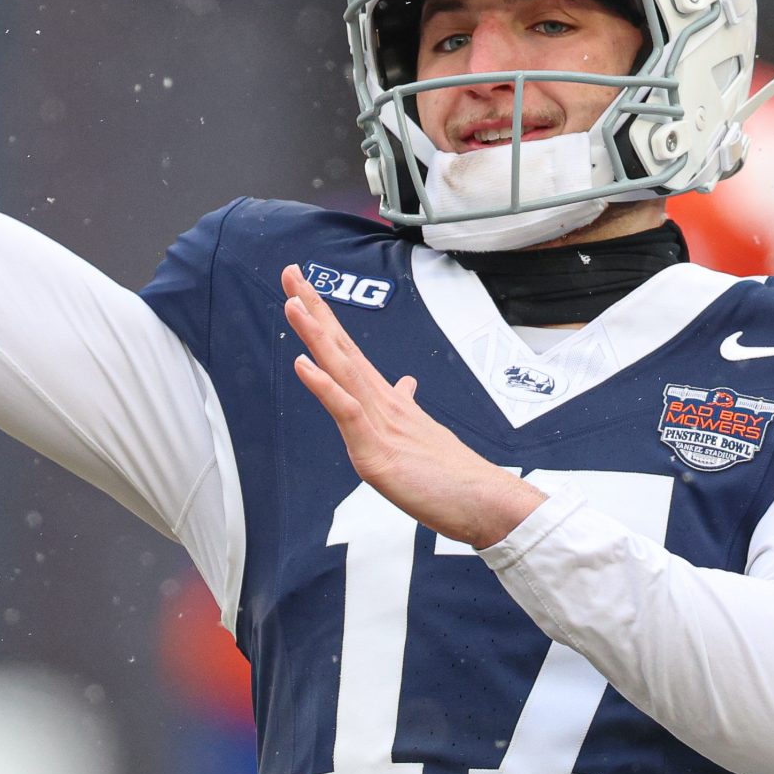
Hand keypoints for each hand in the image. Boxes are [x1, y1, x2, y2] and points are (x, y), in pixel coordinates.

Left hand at [283, 263, 545, 547]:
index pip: (347, 350)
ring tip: (293, 303)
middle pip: (341, 347)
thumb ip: (405, 407)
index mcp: (385, 400)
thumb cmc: (451, 473)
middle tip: (291, 272)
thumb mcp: (418, 435)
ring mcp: (379, 423)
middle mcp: (380, 402)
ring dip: (316, 335)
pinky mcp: (376, 449)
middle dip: (314, 309)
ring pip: (342, 370)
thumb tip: (404, 385)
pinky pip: (347, 412)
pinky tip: (303, 365)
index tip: (303, 289)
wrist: (482, 501)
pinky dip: (324, 386)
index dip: (324, 318)